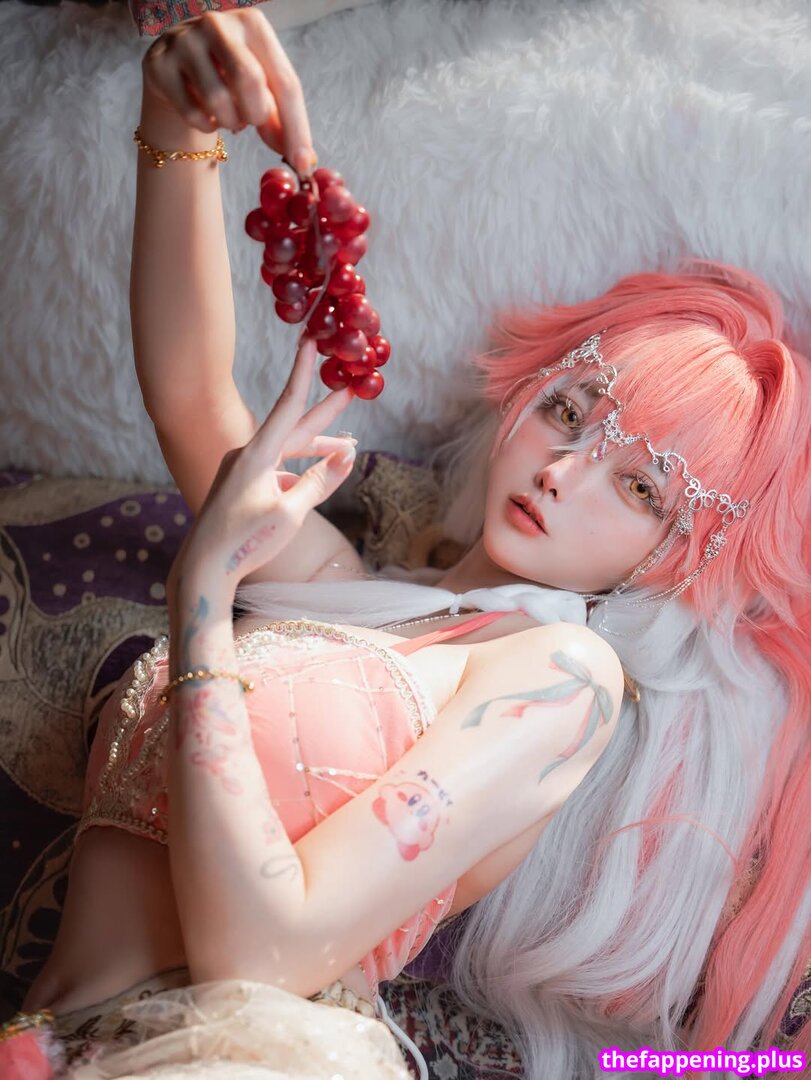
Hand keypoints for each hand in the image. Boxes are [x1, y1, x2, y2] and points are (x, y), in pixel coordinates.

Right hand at [142, 9, 315, 173]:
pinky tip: (206, 115)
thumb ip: (282, 121)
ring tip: (229, 116)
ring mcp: (183, 40)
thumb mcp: (261, 91)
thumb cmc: (229, 81)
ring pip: (219, 100)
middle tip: (250, 121)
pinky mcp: (159, 63)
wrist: (178, 72)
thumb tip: (304, 161)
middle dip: (256, 116)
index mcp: (253, 24)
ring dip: (231, 123)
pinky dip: (206, 126)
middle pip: (250, 81)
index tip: (303, 165)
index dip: (297, 128)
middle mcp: (217, 23)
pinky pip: (193, 113)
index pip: (284, 81)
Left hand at [172, 336, 355, 588]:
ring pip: (288, 452)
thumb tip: (347, 458)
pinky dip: (299, 474)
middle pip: (294, 429)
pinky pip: (278, 472)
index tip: (309, 341)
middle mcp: (248, 455)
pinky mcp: (241, 487)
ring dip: (317, 451)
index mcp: (257, 455)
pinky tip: (311, 487)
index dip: (302, 373)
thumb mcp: (291, 513)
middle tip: (349, 392)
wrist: (203, 567)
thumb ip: (320, 482)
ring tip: (348, 448)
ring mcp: (243, 471)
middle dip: (325, 415)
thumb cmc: (246, 540)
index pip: (288, 406)